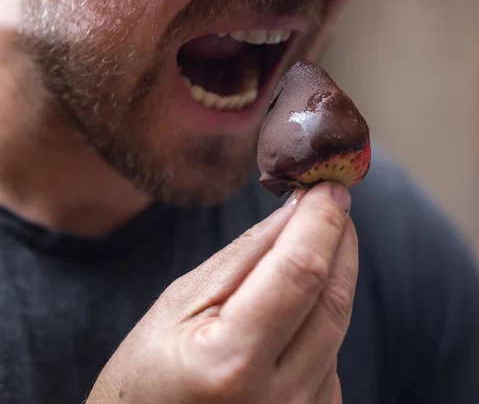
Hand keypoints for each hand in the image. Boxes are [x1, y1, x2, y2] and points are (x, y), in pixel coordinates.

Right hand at [87, 183, 357, 403]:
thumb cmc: (148, 372)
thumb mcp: (181, 302)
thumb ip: (244, 257)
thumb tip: (295, 212)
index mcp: (232, 361)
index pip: (301, 273)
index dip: (322, 221)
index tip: (329, 185)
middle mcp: (280, 398)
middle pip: (333, 297)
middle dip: (339, 238)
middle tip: (331, 201)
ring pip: (337, 323)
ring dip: (332, 273)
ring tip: (311, 242)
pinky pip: (333, 352)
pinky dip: (322, 313)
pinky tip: (299, 301)